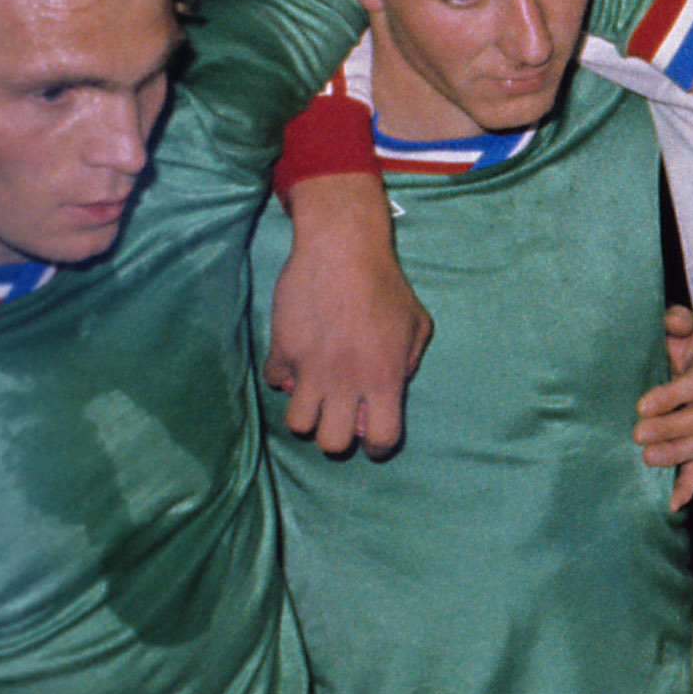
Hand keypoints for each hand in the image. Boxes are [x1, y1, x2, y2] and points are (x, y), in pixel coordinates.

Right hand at [265, 175, 428, 454]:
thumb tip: (394, 387)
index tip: (372, 433)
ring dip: (307, 413)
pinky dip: (283, 376)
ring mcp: (311, 367)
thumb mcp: (417, 324)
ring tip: (315, 393)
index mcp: (385, 379)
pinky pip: (275, 382)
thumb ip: (409, 363)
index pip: (381, 440)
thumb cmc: (386, 284)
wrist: (342, 249)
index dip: (377, 444)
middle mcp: (347, 380)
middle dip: (336, 434)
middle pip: (331, 443)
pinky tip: (296, 359)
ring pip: (297, 424)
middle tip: (339, 413)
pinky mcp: (282, 348)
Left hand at [633, 306, 692, 508]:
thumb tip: (672, 320)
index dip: (670, 397)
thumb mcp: (679, 327)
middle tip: (637, 434)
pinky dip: (687, 486)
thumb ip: (677, 321)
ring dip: (675, 455)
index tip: (641, 405)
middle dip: (669, 429)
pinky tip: (671, 504)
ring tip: (646, 459)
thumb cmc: (678, 344)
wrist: (687, 360)